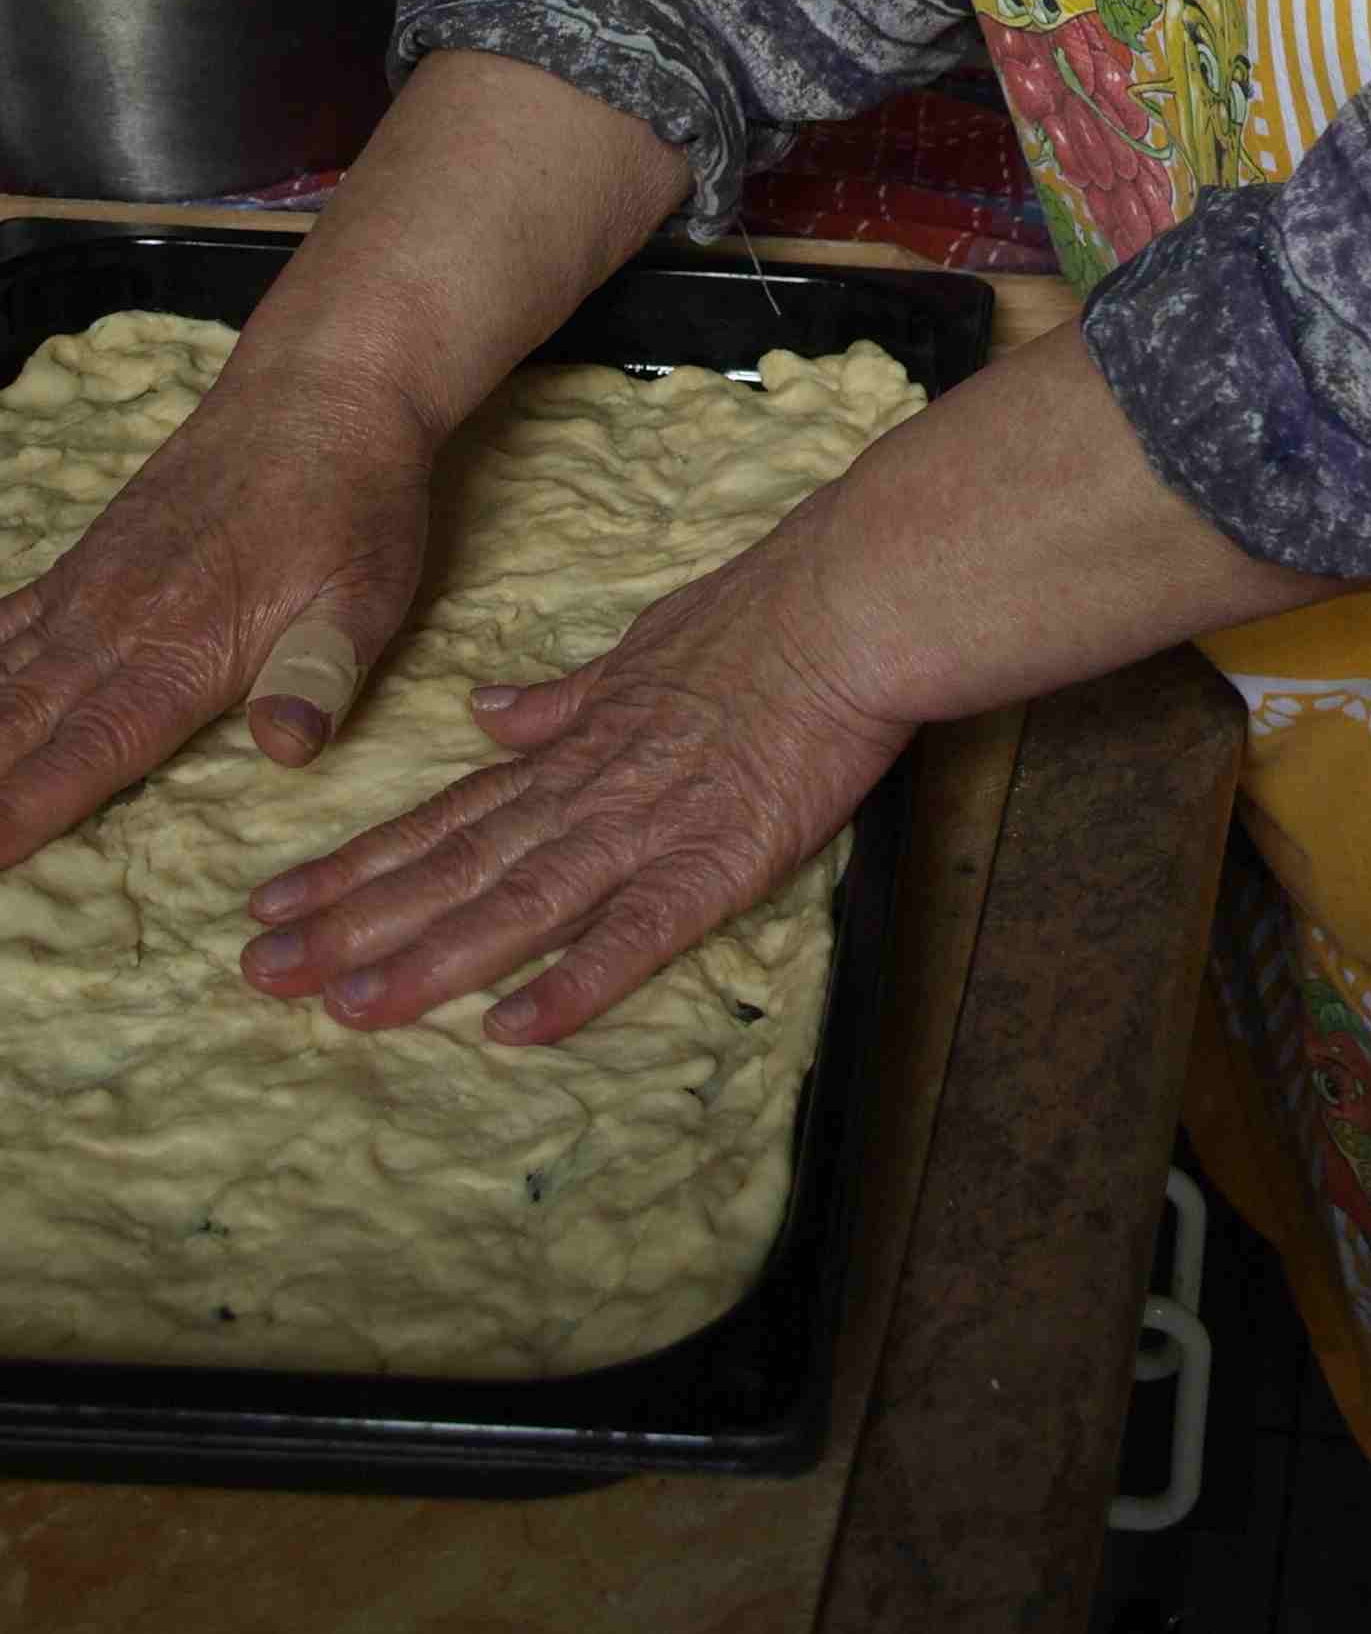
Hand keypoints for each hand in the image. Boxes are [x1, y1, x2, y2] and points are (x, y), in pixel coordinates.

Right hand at [0, 350, 433, 865]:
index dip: (24, 812)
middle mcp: (115, 624)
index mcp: (183, 650)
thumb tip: (289, 747)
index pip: (89, 753)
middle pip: (19, 726)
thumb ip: (322, 672)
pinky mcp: (90, 560)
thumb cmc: (358, 500)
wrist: (325, 389)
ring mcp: (92, 588)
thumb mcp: (367, 590)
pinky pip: (6, 624)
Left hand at [239, 476, 911, 1045]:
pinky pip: (636, 932)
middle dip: (353, 922)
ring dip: (429, 958)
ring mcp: (649, 827)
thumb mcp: (641, 647)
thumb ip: (563, 698)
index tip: (274, 903)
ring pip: (518, 901)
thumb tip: (485, 713)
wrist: (849, 603)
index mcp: (574, 747)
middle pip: (454, 865)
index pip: (445, 815)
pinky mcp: (719, 859)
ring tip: (345, 1006)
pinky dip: (573, 981)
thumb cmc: (761, 618)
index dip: (357, 864)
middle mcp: (588, 791)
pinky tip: (514, 1030)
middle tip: (259, 974)